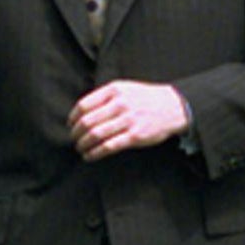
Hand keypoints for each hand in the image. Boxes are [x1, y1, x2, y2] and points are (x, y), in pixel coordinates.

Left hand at [69, 81, 189, 160]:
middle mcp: (119, 104)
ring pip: (96, 135)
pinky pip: (109, 146)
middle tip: (73, 139)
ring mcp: (128, 120)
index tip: (70, 125)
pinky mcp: (135, 136)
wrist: (173, 106)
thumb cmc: (146, 99)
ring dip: (83, 144)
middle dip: (76, 133)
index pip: (84, 105)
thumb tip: (83, 111)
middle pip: (87, 121)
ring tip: (80, 149)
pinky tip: (90, 156)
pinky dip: (95, 153)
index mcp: (114, 90)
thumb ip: (106, 96)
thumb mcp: (126, 89)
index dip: (73, 118)